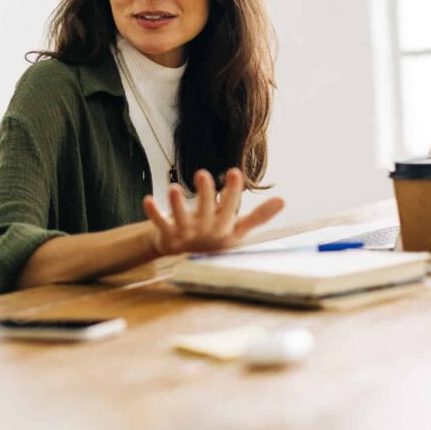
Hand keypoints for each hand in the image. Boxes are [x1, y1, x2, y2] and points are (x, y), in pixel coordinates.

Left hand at [143, 168, 285, 255]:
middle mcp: (205, 231)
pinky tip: (147, 200)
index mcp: (224, 227)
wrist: (186, 258)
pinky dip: (153, 212)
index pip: (230, 208)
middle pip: (205, 211)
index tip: (234, 172)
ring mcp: (185, 234)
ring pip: (181, 218)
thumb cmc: (216, 237)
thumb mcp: (238, 229)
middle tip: (201, 173)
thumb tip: (283, 200)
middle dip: (205, 194)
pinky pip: (159, 222)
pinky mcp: (167, 234)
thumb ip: (259, 216)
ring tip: (173, 189)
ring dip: (176, 204)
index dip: (232, 192)